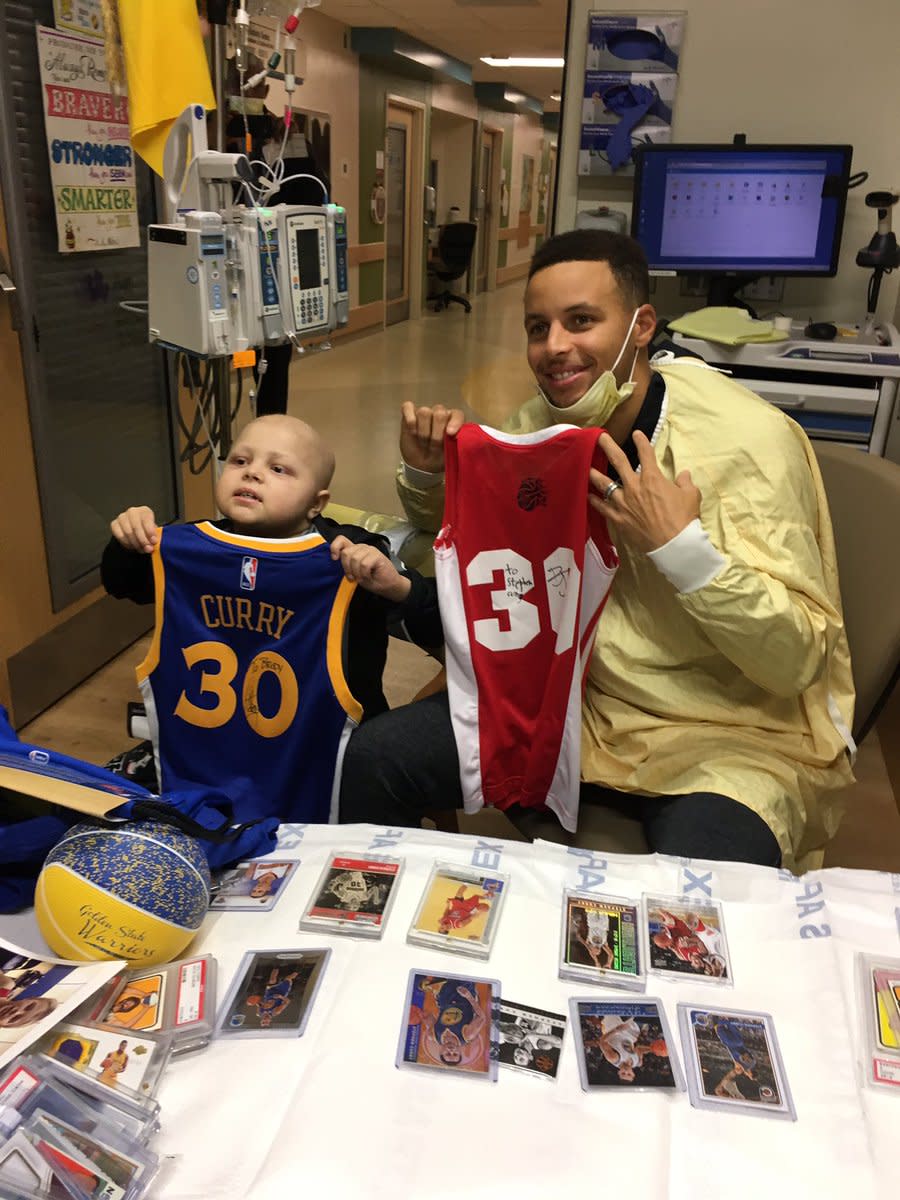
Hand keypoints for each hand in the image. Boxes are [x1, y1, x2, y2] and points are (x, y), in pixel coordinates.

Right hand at [110, 506, 158, 552]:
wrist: (137, 531)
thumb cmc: (147, 530)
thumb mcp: (154, 531)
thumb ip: (155, 536)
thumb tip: (154, 542)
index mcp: (145, 511)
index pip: (147, 520)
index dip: (150, 532)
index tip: (154, 541)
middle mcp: (132, 512)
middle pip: (136, 527)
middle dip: (143, 540)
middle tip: (148, 549)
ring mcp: (122, 517)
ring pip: (128, 533)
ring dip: (136, 544)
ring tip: (142, 549)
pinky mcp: (114, 524)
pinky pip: (120, 536)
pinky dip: (127, 544)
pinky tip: (133, 546)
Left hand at [330, 536, 410, 602]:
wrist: (389, 586)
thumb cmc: (372, 580)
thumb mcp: (355, 573)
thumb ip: (347, 564)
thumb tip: (335, 559)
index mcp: (355, 550)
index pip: (341, 540)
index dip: (335, 547)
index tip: (334, 559)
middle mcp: (362, 547)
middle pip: (346, 552)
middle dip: (347, 568)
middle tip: (352, 577)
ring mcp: (370, 550)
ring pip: (354, 559)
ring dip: (357, 573)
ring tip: (362, 578)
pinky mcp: (377, 555)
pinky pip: (364, 564)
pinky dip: (365, 574)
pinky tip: (369, 576)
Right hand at [399, 402, 464, 473]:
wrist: (422, 466)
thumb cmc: (439, 458)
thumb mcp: (453, 455)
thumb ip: (462, 445)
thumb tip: (474, 443)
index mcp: (453, 422)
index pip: (457, 414)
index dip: (454, 422)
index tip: (450, 434)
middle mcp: (440, 415)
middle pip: (439, 412)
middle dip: (436, 433)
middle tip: (433, 446)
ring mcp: (424, 413)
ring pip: (424, 412)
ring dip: (423, 431)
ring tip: (423, 443)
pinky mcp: (409, 414)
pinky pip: (408, 407)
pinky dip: (410, 418)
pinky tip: (412, 431)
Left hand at [589, 431, 699, 551]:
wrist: (674, 544)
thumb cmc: (684, 519)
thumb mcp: (691, 496)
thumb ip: (685, 482)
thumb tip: (683, 474)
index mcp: (653, 479)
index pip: (646, 454)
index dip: (641, 441)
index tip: (636, 433)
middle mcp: (635, 487)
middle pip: (618, 461)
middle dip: (608, 447)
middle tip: (599, 438)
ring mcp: (624, 503)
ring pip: (604, 484)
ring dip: (594, 474)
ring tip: (586, 467)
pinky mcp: (619, 519)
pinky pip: (602, 507)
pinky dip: (594, 501)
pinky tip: (587, 495)